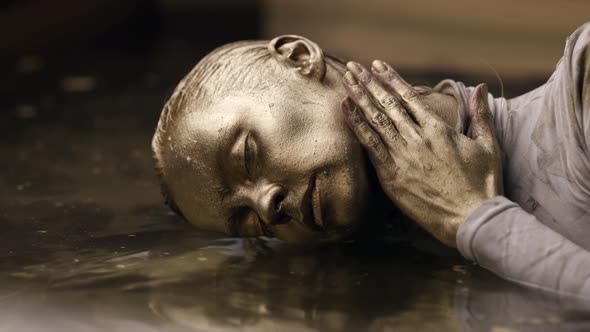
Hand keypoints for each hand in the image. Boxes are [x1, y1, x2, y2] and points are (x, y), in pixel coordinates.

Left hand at [341, 60, 502, 246]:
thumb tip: (479, 87)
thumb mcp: (488, 145)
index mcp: (439, 130)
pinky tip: (345, 111)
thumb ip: (481, 114)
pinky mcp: (392, 177)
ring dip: (359, 99)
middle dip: (369, 83)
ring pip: (376, 121)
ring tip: (345, 81)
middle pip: (388, 105)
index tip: (378, 65)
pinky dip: (357, 126)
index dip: (391, 79)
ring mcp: (403, 158)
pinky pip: (370, 146)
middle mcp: (418, 139)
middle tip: (353, 67)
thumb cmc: (483, 184)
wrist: (473, 219)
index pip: (409, 98)